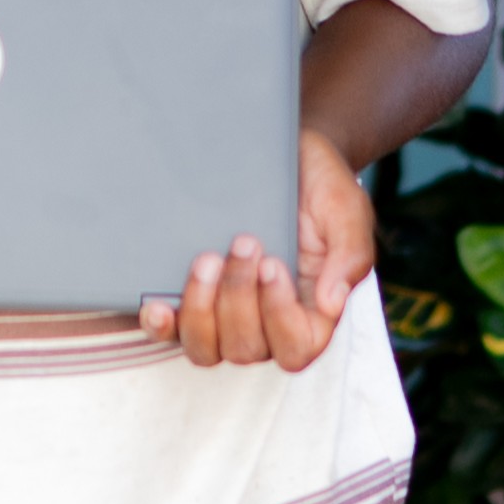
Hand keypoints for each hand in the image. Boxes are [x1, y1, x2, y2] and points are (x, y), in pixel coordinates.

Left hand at [143, 130, 375, 370]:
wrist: (287, 153)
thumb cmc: (321, 186)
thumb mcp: (346, 210)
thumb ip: (350, 256)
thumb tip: (333, 303)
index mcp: (311, 311)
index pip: (296, 348)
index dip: (279, 318)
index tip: (272, 265)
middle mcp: (267, 321)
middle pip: (246, 349)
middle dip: (239, 298)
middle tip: (243, 241)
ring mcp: (226, 313)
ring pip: (206, 350)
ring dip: (201, 311)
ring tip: (205, 259)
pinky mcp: (194, 297)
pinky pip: (172, 332)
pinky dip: (161, 325)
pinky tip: (154, 304)